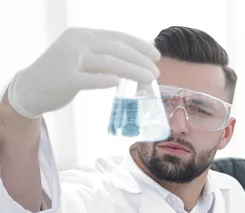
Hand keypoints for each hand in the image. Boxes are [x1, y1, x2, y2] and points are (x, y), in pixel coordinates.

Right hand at [7, 27, 160, 118]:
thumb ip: (102, 56)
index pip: (118, 36)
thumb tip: (134, 63)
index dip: (140, 45)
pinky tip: (118, 83)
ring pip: (108, 62)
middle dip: (141, 60)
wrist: (30, 88)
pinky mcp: (65, 78)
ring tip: (149, 79)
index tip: (156, 56)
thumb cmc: (61, 73)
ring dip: (133, 70)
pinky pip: (88, 78)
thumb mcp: (81, 56)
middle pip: (117, 48)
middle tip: (156, 72)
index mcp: (84, 35)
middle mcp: (78, 42)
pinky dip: (104, 80)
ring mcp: (70, 59)